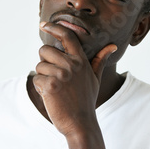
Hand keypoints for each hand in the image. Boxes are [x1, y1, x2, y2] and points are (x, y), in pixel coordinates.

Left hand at [33, 21, 116, 135]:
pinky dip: (40, 88)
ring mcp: (61, 75)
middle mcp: (71, 65)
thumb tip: (112, 46)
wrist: (80, 124)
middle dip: (44, 61)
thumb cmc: (86, 100)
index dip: (54, 27)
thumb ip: (100, 60)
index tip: (43, 24)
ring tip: (55, 89)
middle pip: (45, 50)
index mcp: (81, 61)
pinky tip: (51, 97)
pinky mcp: (50, 85)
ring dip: (42, 77)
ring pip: (39, 66)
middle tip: (54, 77)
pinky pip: (36, 79)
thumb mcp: (95, 79)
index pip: (67, 36)